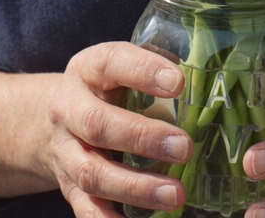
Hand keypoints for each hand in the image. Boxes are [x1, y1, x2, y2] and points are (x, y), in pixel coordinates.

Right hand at [42, 41, 193, 216]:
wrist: (56, 115)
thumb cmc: (104, 87)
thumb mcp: (120, 68)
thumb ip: (153, 70)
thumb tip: (208, 78)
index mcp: (88, 69)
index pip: (112, 62)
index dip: (143, 71)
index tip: (179, 82)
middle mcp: (69, 108)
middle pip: (98, 124)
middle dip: (142, 138)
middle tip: (184, 147)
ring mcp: (65, 151)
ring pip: (92, 172)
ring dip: (136, 187)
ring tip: (175, 194)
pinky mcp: (68, 186)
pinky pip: (85, 208)